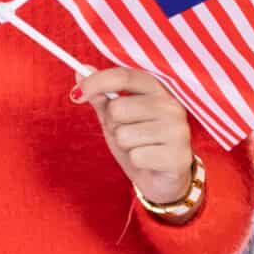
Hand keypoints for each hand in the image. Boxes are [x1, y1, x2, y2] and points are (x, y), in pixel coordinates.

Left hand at [76, 67, 195, 205]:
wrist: (163, 179)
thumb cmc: (139, 143)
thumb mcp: (116, 119)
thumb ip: (101, 97)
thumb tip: (79, 74)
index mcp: (157, 89)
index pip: (124, 76)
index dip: (97, 82)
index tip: (76, 95)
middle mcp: (171, 105)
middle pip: (118, 108)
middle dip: (113, 125)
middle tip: (126, 134)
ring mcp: (178, 130)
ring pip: (125, 135)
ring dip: (125, 146)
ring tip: (140, 148)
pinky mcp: (177, 156)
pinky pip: (137, 157)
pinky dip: (136, 162)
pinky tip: (149, 162)